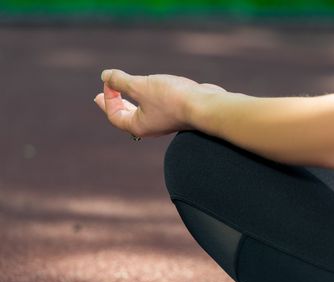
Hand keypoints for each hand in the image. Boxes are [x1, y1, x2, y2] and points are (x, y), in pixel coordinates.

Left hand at [94, 69, 226, 137]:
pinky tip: (151, 90)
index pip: (115, 114)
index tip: (110, 81)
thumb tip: (105, 76)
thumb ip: (121, 81)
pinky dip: (147, 98)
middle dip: (114, 103)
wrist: (205, 105)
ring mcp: (164, 120)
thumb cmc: (172, 98)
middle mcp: (150, 126)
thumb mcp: (141, 86)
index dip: (108, 97)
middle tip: (99, 97)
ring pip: (141, 112)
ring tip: (124, 93)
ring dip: (130, 101)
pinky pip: (155, 106)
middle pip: (126, 116)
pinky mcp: (176, 111)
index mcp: (138, 125)